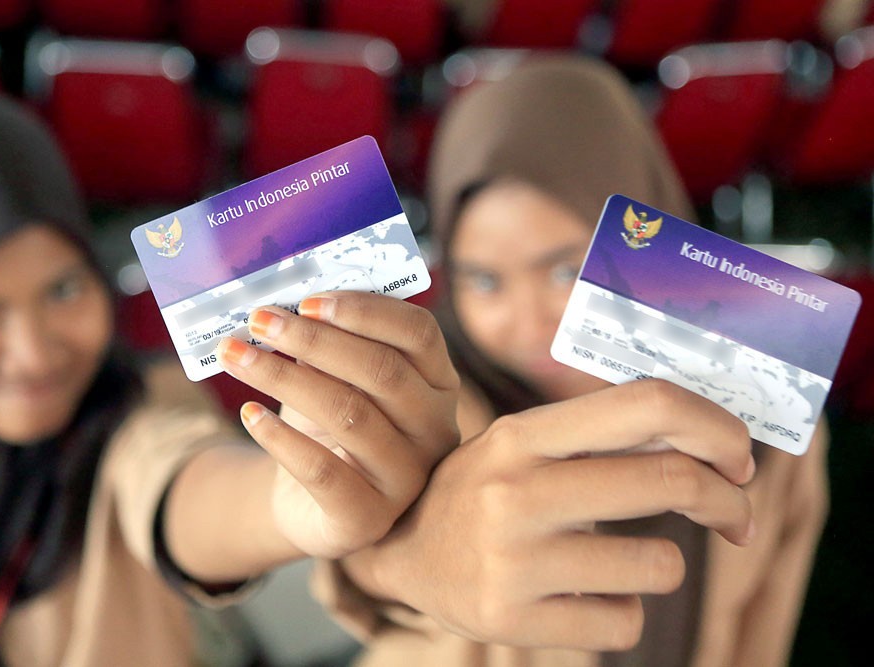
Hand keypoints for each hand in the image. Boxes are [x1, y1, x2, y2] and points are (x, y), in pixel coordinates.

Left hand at [217, 291, 459, 557]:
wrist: (306, 502)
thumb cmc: (326, 423)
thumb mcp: (337, 378)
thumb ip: (331, 340)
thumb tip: (286, 301)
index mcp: (438, 382)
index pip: (419, 332)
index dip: (365, 311)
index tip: (307, 300)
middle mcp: (435, 429)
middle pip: (382, 371)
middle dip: (314, 339)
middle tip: (260, 320)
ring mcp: (408, 478)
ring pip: (350, 415)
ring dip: (284, 378)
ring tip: (236, 355)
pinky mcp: (369, 518)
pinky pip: (322, 471)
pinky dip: (279, 439)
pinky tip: (249, 413)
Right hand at [342, 379, 754, 650]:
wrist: (402, 554)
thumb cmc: (483, 492)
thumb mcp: (523, 445)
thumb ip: (601, 437)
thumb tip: (712, 439)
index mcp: (523, 434)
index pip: (645, 405)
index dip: (715, 426)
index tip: (739, 458)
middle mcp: (516, 490)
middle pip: (670, 480)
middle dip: (728, 502)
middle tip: (734, 517)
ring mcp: (512, 560)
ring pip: (659, 564)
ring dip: (661, 565)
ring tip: (619, 565)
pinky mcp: (512, 620)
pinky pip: (623, 621)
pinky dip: (620, 611)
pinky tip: (581, 599)